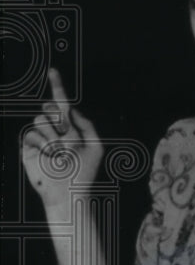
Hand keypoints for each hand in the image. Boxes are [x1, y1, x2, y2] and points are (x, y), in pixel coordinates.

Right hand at [21, 67, 102, 210]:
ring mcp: (40, 138)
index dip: (57, 86)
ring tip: (60, 153)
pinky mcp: (29, 148)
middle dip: (59, 117)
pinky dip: (43, 145)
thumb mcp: (95, 146)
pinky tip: (49, 157)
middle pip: (50, 106)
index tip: (52, 71)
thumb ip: (87, 124)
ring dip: (53, 135)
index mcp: (70, 127)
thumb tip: (72, 110)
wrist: (68, 193)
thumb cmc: (84, 172)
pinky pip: (31, 134)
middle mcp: (54, 130)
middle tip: (66, 134)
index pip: (62, 103)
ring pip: (40, 119)